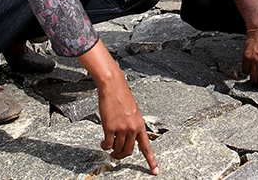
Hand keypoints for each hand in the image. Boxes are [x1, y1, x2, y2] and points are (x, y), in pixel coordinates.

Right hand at [80, 42, 158, 173]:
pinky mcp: (110, 127)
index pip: (147, 147)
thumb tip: (129, 139)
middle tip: (116, 155)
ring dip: (112, 151)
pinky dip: (104, 146)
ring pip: (118, 149)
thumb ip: (133, 126)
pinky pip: (108, 144)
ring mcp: (122, 128)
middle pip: (129, 151)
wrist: (113, 87)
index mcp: (140, 125)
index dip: (151, 161)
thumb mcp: (133, 113)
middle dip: (122, 156)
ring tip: (108, 146)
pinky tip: (102, 143)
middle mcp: (133, 129)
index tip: (155, 172)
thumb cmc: (122, 98)